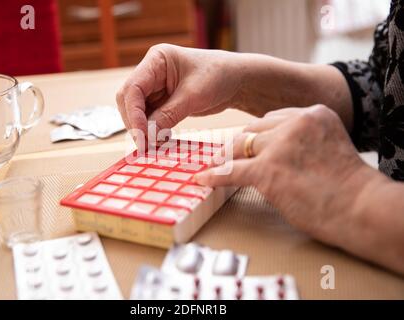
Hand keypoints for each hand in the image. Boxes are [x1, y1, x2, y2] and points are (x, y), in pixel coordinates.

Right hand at [116, 44, 252, 145]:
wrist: (236, 81)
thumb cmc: (219, 77)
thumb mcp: (194, 96)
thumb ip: (169, 115)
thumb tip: (147, 137)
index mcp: (157, 60)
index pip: (133, 88)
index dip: (133, 113)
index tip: (142, 135)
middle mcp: (151, 72)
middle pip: (129, 100)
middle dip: (135, 123)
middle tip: (145, 146)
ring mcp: (155, 87)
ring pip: (136, 111)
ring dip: (142, 129)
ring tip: (153, 146)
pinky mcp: (162, 101)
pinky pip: (149, 118)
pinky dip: (152, 131)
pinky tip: (160, 141)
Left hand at [194, 105, 374, 244]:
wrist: (361, 208)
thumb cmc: (348, 187)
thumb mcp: (328, 148)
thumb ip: (303, 143)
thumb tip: (271, 153)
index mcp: (313, 114)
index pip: (271, 119)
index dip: (256, 135)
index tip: (244, 144)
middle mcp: (296, 122)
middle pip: (253, 130)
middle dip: (237, 145)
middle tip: (223, 156)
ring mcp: (281, 144)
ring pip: (240, 147)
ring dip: (225, 158)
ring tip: (213, 166)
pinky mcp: (269, 169)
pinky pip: (232, 171)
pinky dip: (215, 176)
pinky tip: (204, 179)